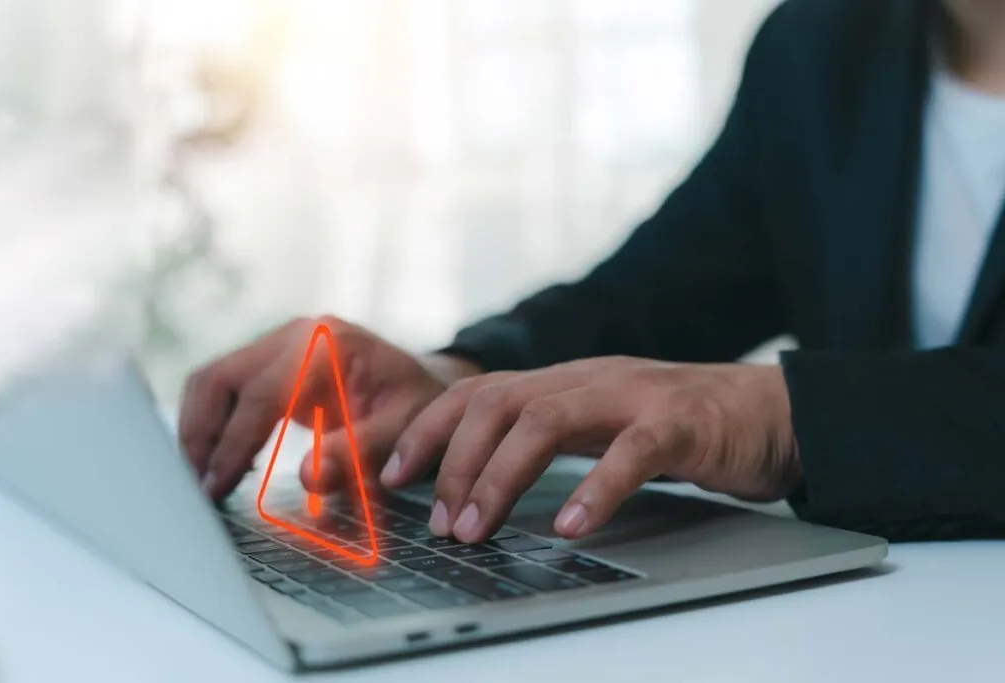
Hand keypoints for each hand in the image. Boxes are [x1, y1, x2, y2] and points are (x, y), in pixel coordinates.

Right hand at [178, 316, 480, 498]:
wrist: (426, 383)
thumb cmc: (417, 406)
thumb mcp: (401, 431)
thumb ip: (359, 452)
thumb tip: (308, 475)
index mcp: (329, 344)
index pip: (263, 393)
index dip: (234, 443)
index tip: (216, 487)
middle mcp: (298, 334)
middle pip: (221, 377)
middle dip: (202, 435)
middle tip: (197, 488)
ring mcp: (282, 341)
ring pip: (212, 378)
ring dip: (199, 429)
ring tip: (202, 479)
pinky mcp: (273, 359)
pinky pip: (226, 385)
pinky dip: (214, 422)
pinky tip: (222, 463)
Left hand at [388, 357, 799, 542]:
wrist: (771, 411)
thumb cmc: (678, 426)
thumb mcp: (601, 424)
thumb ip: (549, 438)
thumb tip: (479, 483)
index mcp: (564, 381)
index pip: (477, 392)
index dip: (428, 430)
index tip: (392, 477)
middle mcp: (588, 378)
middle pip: (497, 401)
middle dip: (453, 461)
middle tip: (439, 522)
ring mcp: (633, 394)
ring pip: (547, 420)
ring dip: (500, 477)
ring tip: (476, 528)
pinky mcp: (680, 422)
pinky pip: (630, 452)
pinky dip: (594, 489)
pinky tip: (569, 526)